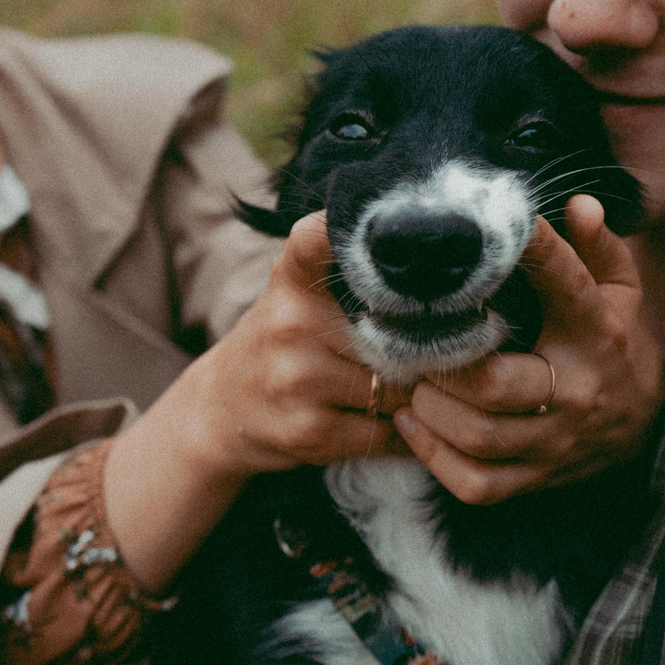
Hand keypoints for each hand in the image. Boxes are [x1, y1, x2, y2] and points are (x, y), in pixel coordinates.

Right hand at [174, 212, 410, 480]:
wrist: (221, 408)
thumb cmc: (282, 342)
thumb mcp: (297, 291)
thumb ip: (350, 271)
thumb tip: (443, 271)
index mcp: (291, 277)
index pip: (317, 238)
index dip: (347, 233)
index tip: (391, 233)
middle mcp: (291, 321)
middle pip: (400, 334)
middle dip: (425, 348)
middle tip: (431, 350)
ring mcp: (298, 378)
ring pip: (399, 387)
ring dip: (416, 396)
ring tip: (405, 391)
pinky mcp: (311, 431)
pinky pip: (388, 432)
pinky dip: (404, 431)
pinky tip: (393, 423)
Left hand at [396, 194, 662, 504]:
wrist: (645, 416)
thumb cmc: (614, 336)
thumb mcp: (619, 287)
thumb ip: (599, 244)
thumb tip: (578, 204)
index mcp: (598, 332)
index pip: (565, 285)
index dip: (532, 252)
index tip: (500, 231)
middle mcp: (578, 391)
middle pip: (495, 385)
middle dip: (445, 365)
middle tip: (422, 345)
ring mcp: (556, 443)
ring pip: (477, 436)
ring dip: (431, 409)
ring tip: (416, 383)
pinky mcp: (537, 478)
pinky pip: (476, 484)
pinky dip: (435, 459)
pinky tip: (417, 426)